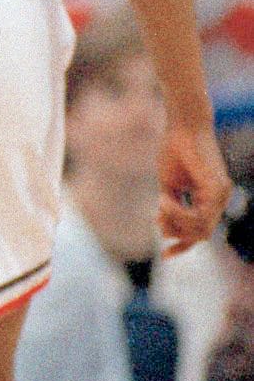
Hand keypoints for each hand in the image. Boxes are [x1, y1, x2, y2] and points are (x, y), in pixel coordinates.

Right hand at [158, 119, 232, 254]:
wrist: (182, 125)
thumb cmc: (174, 149)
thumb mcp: (169, 184)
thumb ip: (170, 205)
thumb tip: (163, 225)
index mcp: (210, 197)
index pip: (201, 231)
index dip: (183, 246)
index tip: (165, 255)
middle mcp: (220, 198)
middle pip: (201, 234)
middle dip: (177, 235)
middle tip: (157, 221)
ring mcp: (221, 194)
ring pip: (200, 228)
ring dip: (176, 222)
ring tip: (160, 206)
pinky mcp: (216, 187)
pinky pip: (200, 215)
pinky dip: (180, 213)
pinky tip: (165, 201)